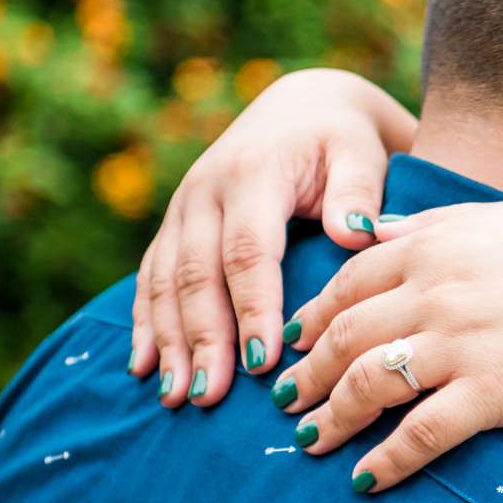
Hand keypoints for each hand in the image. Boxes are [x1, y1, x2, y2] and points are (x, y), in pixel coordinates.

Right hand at [130, 68, 416, 407]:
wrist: (302, 105)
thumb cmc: (340, 138)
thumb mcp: (359, 152)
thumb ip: (358, 192)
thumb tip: (354, 234)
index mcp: (252, 174)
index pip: (249, 252)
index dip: (252, 309)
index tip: (264, 362)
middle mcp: (204, 191)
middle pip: (196, 275)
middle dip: (201, 339)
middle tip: (209, 396)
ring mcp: (182, 209)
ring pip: (163, 281)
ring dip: (168, 341)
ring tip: (174, 396)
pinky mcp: (173, 225)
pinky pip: (149, 277)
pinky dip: (146, 323)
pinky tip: (142, 367)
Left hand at [276, 201, 502, 489]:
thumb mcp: (493, 218)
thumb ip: (423, 225)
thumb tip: (365, 230)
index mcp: (431, 247)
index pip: (346, 285)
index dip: (310, 318)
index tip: (292, 345)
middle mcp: (434, 292)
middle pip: (342, 337)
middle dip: (304, 374)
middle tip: (284, 403)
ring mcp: (460, 344)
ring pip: (366, 385)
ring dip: (329, 418)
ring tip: (309, 443)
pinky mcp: (491, 392)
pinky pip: (420, 432)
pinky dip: (385, 460)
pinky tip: (365, 480)